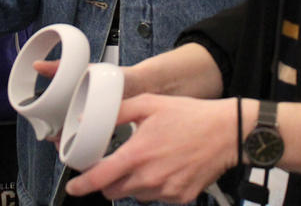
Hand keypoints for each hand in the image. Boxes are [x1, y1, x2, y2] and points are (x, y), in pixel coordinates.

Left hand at [65, 94, 239, 203]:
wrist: (227, 133)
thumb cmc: (190, 116)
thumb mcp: (149, 104)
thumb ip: (117, 113)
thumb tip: (90, 118)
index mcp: (138, 154)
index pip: (100, 178)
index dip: (81, 185)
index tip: (74, 186)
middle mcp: (150, 177)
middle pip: (114, 191)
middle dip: (108, 181)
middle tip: (116, 165)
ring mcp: (166, 190)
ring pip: (136, 195)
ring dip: (133, 183)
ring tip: (148, 161)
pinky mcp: (181, 197)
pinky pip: (158, 197)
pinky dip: (155, 186)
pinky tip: (166, 167)